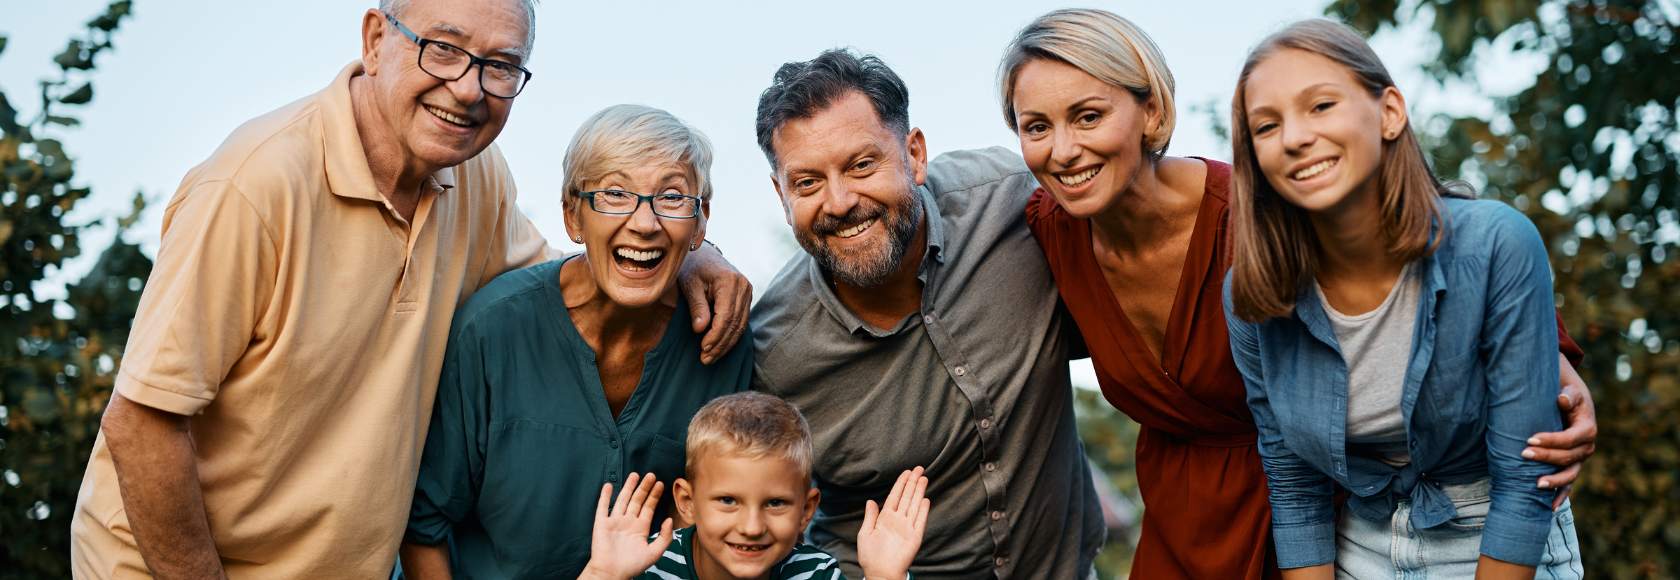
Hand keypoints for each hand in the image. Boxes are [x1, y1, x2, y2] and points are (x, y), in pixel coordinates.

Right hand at [579, 473, 672, 579]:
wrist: (611, 574)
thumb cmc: (632, 566)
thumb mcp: (654, 553)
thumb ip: (664, 537)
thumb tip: (670, 520)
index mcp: (640, 528)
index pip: (649, 507)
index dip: (654, 495)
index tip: (660, 483)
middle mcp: (628, 522)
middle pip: (637, 500)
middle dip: (644, 487)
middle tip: (651, 474)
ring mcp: (615, 522)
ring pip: (622, 500)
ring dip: (628, 487)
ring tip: (635, 475)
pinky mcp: (602, 524)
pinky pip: (603, 507)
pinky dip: (605, 496)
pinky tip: (609, 486)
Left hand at [677, 242, 751, 364]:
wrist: (702, 254)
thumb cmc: (692, 267)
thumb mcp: (689, 284)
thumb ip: (696, 306)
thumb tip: (700, 329)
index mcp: (729, 280)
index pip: (726, 316)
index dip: (715, 335)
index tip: (703, 349)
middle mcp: (743, 286)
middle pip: (735, 323)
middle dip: (721, 344)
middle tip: (705, 359)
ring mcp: (748, 291)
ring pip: (741, 325)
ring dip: (726, 344)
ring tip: (711, 357)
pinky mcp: (746, 297)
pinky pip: (741, 321)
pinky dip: (731, 336)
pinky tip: (719, 347)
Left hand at [858, 467, 929, 579]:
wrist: (880, 573)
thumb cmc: (870, 556)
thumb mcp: (865, 533)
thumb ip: (870, 516)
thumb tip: (871, 500)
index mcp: (885, 518)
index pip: (895, 496)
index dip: (900, 483)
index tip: (906, 472)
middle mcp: (897, 520)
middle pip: (906, 497)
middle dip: (912, 482)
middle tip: (919, 468)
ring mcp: (907, 528)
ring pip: (914, 505)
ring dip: (919, 491)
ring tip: (924, 478)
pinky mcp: (914, 537)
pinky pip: (920, 521)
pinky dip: (923, 510)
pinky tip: (926, 499)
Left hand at [1522, 353, 1597, 508]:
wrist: (1571, 407)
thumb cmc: (1566, 399)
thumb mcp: (1570, 393)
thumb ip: (1569, 395)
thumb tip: (1562, 399)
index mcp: (1587, 430)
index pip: (1570, 439)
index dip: (1552, 441)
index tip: (1530, 440)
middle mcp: (1586, 448)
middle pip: (1568, 457)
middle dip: (1546, 457)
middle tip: (1523, 454)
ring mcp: (1579, 461)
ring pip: (1570, 475)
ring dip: (1554, 481)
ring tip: (1536, 484)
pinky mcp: (1571, 468)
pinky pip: (1568, 486)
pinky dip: (1561, 496)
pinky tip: (1550, 508)